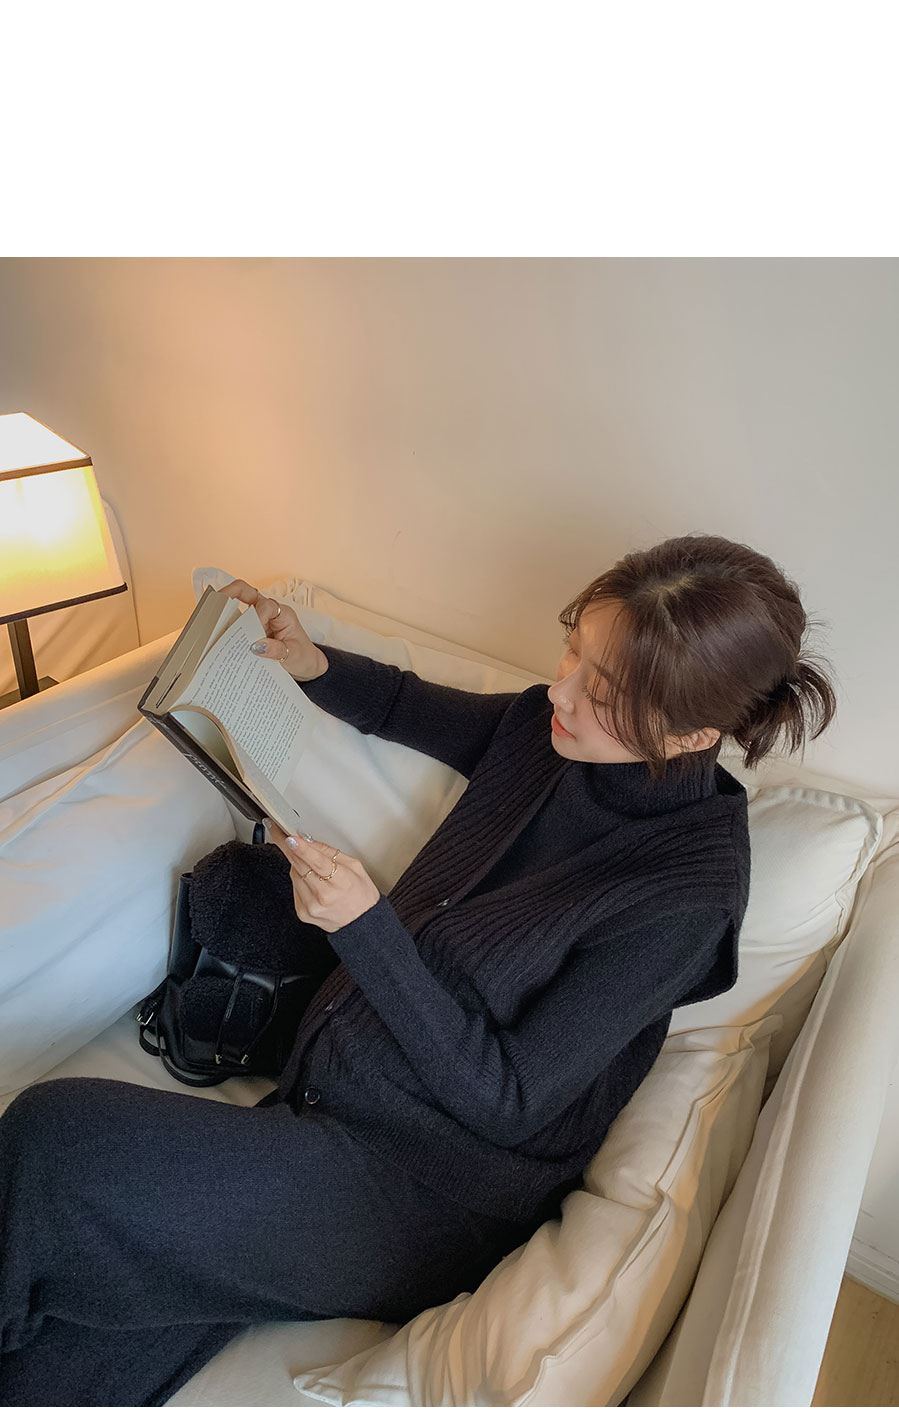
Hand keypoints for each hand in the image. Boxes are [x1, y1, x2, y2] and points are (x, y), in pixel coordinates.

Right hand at [218, 578, 323, 678]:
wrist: (306, 666)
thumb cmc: (303, 657)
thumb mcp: (294, 656)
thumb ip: (277, 651)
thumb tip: (256, 646)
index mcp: (282, 614)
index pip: (265, 605)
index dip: (257, 616)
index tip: (252, 636)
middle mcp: (269, 612)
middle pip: (246, 593)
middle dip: (229, 596)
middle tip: (212, 608)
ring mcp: (258, 620)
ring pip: (237, 606)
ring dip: (224, 613)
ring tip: (209, 624)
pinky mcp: (250, 630)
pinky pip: (235, 623)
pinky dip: (225, 627)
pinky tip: (216, 638)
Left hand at [264, 819, 380, 933]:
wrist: (361, 923)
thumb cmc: (361, 894)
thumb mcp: (355, 867)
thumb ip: (331, 853)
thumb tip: (309, 841)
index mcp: (341, 883)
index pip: (318, 863)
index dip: (303, 849)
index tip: (290, 838)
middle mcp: (324, 896)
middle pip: (300, 866)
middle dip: (288, 847)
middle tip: (280, 832)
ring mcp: (311, 905)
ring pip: (294, 874)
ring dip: (297, 862)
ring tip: (309, 862)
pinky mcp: (302, 912)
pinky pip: (294, 886)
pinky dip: (299, 878)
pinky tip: (310, 879)